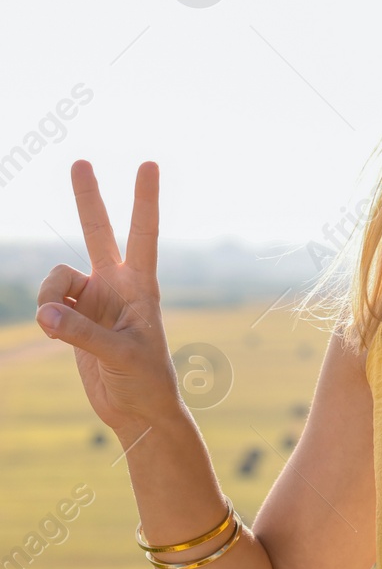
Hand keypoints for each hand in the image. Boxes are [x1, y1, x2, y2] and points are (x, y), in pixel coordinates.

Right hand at [36, 160, 181, 438]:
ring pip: (56, 278)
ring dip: (48, 298)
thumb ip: (82, 333)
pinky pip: (47, 302)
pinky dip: (45, 314)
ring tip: (56, 325)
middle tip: (79, 160)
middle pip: (98, 231)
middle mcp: (117, 284)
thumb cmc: (145, 380)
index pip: (144, 233)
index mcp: (142, 286)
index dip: (144, 199)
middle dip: (87, 197)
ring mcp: (94, 298)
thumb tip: (45, 313)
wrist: (136, 408)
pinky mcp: (75, 316)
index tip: (149, 163)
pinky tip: (56, 331)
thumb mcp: (121, 356)